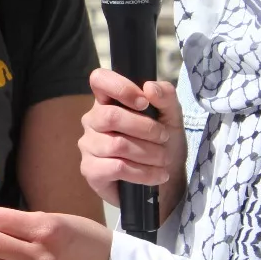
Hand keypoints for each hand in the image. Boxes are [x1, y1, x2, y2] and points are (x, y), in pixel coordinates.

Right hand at [80, 69, 186, 220]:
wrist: (166, 180)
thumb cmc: (164, 143)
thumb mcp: (172, 117)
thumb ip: (165, 97)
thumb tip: (149, 88)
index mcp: (108, 101)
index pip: (99, 79)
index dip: (120, 87)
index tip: (144, 103)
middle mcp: (93, 120)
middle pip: (110, 116)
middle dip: (145, 128)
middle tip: (164, 138)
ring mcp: (88, 145)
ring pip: (116, 144)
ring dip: (148, 153)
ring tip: (163, 159)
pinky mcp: (90, 170)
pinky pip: (115, 168)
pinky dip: (142, 173)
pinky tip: (155, 175)